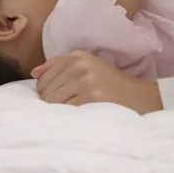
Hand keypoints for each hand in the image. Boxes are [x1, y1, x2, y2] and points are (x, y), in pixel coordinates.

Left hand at [31, 51, 162, 114]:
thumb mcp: (87, 67)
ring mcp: (85, 80)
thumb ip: (59, 65)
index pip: (43, 76)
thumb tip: (34, 72)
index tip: (57, 99)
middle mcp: (79, 65)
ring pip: (52, 101)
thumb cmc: (111, 84)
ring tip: (72, 112)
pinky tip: (77, 116)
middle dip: (50, 102)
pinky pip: (65, 110)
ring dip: (57, 111)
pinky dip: (67, 117)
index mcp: (76, 56)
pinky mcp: (91, 97)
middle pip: (45, 90)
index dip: (45, 92)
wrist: (139, 97)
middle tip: (65, 108)